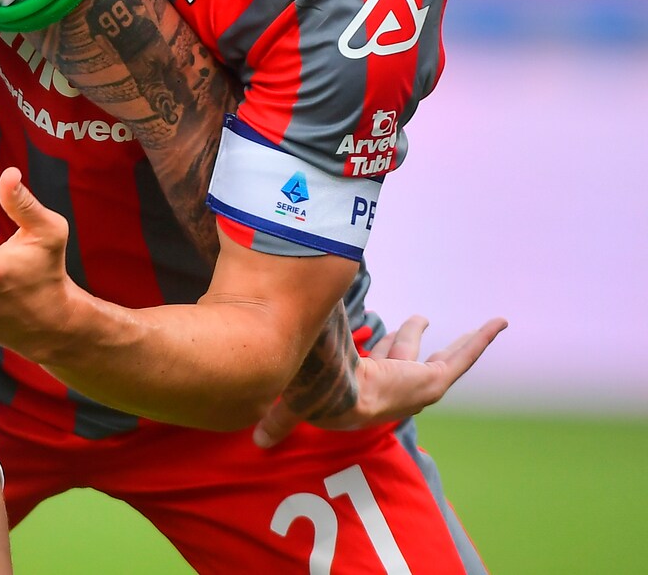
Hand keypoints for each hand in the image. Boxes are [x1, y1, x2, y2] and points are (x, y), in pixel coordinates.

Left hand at [253, 313, 508, 447]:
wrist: (331, 397)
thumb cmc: (307, 387)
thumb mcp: (296, 391)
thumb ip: (278, 416)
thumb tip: (256, 440)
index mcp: (361, 384)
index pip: (376, 363)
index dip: (382, 350)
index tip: (382, 334)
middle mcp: (391, 389)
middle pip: (405, 358)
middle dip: (409, 340)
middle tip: (418, 317)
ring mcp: (415, 389)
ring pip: (440, 359)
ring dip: (459, 343)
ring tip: (483, 325)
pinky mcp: (432, 383)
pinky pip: (463, 357)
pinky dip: (482, 339)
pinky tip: (500, 321)